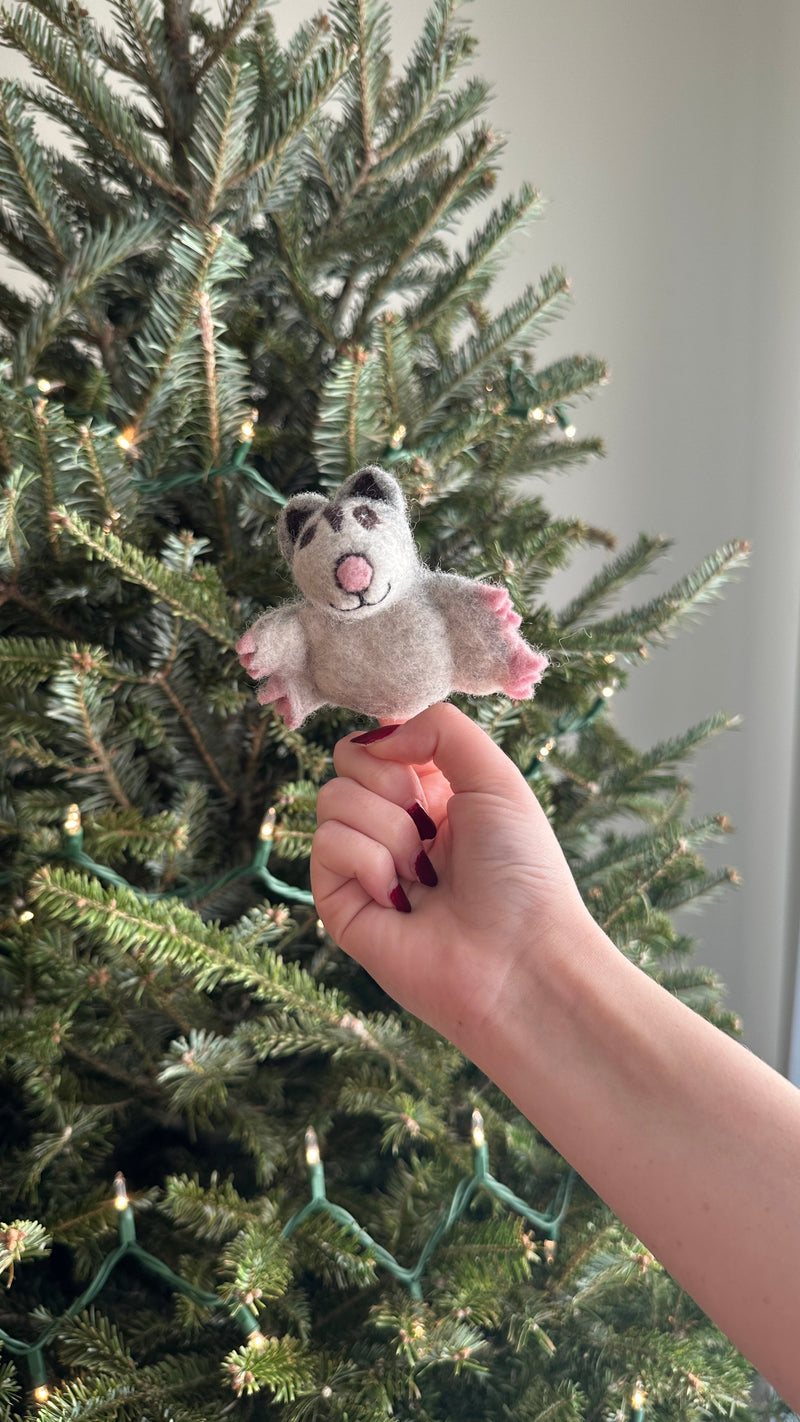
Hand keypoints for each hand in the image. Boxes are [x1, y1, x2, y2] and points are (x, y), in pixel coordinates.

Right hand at [311, 703, 589, 1053]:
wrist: (519, 961)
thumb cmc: (522, 873)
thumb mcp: (496, 777)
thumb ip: (439, 729)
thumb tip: (377, 735)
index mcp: (435, 797)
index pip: (381, 741)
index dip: (396, 743)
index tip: (429, 769)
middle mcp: (396, 828)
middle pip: (348, 762)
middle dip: (392, 783)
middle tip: (431, 826)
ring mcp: (365, 867)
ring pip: (332, 798)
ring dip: (388, 828)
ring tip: (425, 872)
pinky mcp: (340, 905)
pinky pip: (326, 843)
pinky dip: (368, 860)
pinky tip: (400, 895)